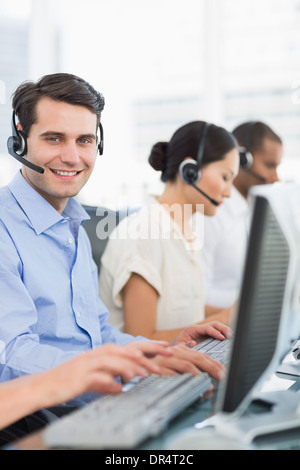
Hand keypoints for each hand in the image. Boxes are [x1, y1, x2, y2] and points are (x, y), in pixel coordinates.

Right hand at [39, 341, 171, 406]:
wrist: (41, 386)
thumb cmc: (65, 383)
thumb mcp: (89, 380)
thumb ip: (104, 381)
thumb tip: (118, 386)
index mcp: (97, 354)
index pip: (125, 348)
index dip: (145, 347)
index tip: (163, 349)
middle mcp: (93, 355)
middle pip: (123, 350)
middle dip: (144, 354)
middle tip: (162, 360)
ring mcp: (86, 364)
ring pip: (112, 360)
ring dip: (130, 366)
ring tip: (145, 374)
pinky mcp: (79, 376)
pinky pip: (97, 376)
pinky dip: (110, 380)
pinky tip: (119, 386)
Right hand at [150, 343, 224, 380]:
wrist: (136, 365)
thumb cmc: (158, 367)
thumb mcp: (175, 362)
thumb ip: (188, 363)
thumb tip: (204, 373)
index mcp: (181, 349)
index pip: (201, 355)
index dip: (214, 363)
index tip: (223, 371)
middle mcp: (175, 351)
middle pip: (197, 358)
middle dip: (212, 367)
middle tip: (222, 376)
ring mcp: (167, 359)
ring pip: (188, 364)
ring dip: (201, 375)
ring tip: (209, 385)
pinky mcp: (160, 368)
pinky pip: (175, 374)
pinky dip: (186, 380)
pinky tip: (193, 385)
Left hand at [171, 321, 230, 347]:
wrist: (170, 351)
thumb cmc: (174, 350)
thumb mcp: (178, 348)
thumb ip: (186, 346)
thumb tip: (194, 343)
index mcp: (191, 330)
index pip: (207, 328)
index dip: (215, 332)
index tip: (223, 338)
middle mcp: (197, 329)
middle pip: (213, 324)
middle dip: (223, 329)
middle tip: (230, 336)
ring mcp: (201, 332)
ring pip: (216, 327)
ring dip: (224, 330)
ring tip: (232, 337)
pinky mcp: (204, 336)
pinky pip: (215, 333)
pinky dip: (222, 334)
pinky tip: (228, 340)